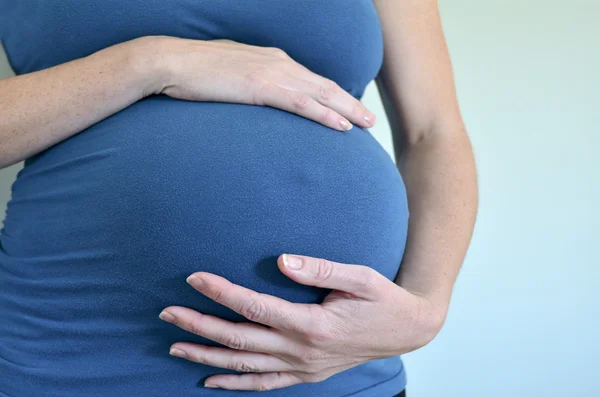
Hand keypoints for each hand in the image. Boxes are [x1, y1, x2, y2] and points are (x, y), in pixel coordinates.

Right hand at [138, 35, 375, 130]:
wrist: (171, 62)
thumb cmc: (195, 71)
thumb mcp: (230, 73)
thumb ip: (250, 82)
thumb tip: (257, 96)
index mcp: (272, 59)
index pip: (311, 79)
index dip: (333, 95)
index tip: (348, 108)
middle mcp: (279, 63)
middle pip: (324, 85)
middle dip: (350, 102)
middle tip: (369, 119)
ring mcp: (272, 73)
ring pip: (320, 93)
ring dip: (347, 110)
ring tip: (366, 124)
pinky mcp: (262, 86)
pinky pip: (302, 103)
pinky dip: (325, 115)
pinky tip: (341, 127)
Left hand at [159, 254, 444, 390]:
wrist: (407, 329)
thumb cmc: (382, 298)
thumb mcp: (359, 276)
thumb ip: (319, 269)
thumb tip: (281, 261)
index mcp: (312, 325)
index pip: (254, 307)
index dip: (221, 292)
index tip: (193, 278)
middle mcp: (302, 351)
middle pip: (239, 340)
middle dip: (199, 327)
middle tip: (167, 313)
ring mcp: (303, 368)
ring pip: (244, 366)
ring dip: (207, 357)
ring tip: (175, 348)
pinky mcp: (307, 374)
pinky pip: (264, 384)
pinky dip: (235, 384)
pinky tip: (211, 381)